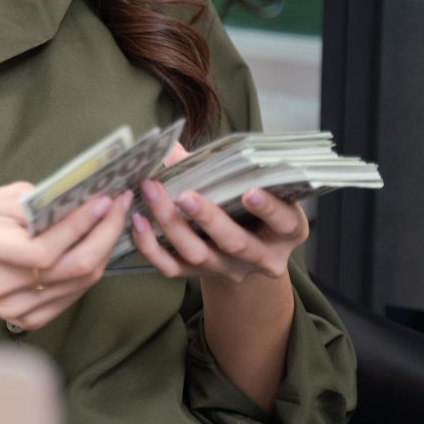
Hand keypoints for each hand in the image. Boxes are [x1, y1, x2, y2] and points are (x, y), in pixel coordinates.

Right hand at [0, 182, 132, 330]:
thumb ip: (34, 200)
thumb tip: (80, 198)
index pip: (44, 249)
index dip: (80, 226)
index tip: (104, 200)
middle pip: (71, 268)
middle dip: (105, 234)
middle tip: (120, 205)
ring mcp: (14, 309)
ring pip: (80, 282)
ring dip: (104, 248)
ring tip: (113, 219)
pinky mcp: (28, 319)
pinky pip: (74, 294)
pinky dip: (91, 268)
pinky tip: (95, 244)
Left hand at [130, 143, 308, 283]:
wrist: (245, 251)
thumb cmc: (250, 207)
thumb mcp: (255, 187)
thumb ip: (226, 168)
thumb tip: (175, 146)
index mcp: (285, 231)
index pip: (283, 221)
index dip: (268, 209)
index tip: (250, 192)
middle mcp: (262, 257)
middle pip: (235, 243)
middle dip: (208, 218)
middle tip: (184, 195)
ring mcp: (231, 270)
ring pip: (200, 255)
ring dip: (173, 225)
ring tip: (152, 197)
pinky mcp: (201, 277)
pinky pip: (172, 268)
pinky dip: (151, 247)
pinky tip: (138, 222)